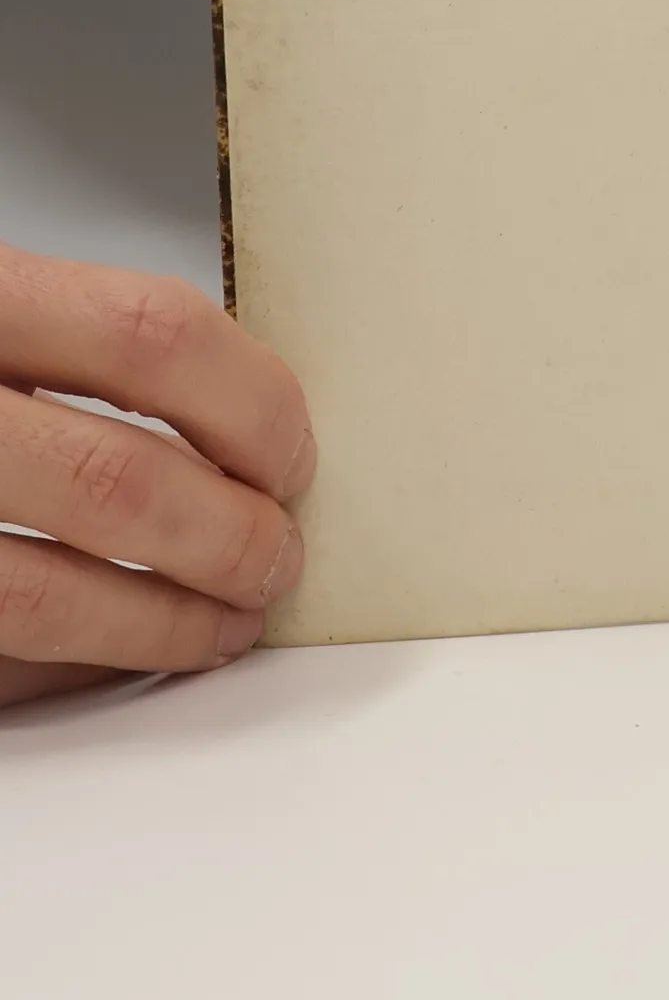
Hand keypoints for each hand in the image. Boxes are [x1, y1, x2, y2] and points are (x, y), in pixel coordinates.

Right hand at [0, 244, 311, 709]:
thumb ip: (87, 341)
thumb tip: (247, 420)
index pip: (156, 337)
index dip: (254, 406)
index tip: (294, 453)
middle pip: (116, 480)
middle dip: (227, 537)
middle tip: (276, 555)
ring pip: (42, 594)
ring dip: (160, 623)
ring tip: (222, 621)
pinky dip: (64, 662)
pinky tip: (111, 650)